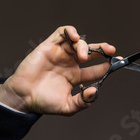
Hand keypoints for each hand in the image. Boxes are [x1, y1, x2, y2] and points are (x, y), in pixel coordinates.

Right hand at [0, 26, 115, 114]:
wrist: (24, 97)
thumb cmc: (44, 102)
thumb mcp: (67, 107)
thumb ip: (82, 102)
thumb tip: (95, 91)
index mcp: (75, 77)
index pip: (95, 69)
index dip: (106, 66)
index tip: (115, 64)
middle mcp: (69, 64)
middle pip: (90, 52)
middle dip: (102, 49)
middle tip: (111, 51)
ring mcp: (60, 54)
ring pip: (77, 43)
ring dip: (84, 46)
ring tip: (82, 56)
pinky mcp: (49, 46)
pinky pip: (61, 33)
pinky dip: (70, 32)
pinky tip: (75, 37)